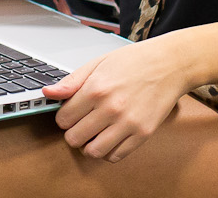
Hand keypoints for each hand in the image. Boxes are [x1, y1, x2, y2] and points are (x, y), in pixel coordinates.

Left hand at [42, 37, 193, 161]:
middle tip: (81, 123)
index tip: (70, 113)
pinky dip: (108, 151)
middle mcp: (111, 108)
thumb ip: (72, 81)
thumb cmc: (134, 61)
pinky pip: (116, 156)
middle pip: (74, 138)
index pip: (64, 119)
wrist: (169, 64)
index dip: (64, 117)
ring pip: (93, 151)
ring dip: (88, 145)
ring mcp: (128, 123)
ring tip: (93, 133)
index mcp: (97, 89)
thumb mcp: (98, 63)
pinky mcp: (142, 134)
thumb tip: (48, 92)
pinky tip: (109, 137)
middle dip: (73, 132)